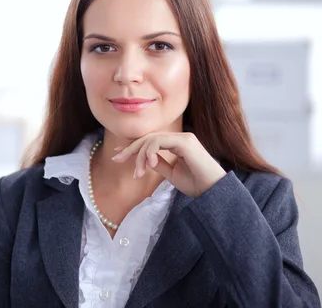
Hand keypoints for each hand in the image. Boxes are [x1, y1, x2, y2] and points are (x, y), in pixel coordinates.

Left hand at [111, 132, 226, 197]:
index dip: (133, 146)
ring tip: (138, 173)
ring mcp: (183, 138)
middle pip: (148, 138)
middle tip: (116, 158)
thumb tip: (144, 159)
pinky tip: (148, 165)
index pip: (150, 140)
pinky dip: (150, 152)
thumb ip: (158, 164)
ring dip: (140, 156)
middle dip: (130, 148)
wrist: (213, 192)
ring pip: (152, 140)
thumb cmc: (196, 185)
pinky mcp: (185, 142)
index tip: (118, 154)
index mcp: (177, 143)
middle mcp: (180, 137)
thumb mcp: (171, 174)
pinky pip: (160, 142)